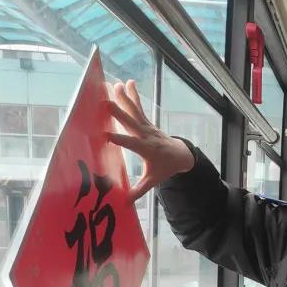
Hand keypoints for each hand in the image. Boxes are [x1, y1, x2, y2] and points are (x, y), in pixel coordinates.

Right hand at [106, 80, 193, 201]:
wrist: (181, 156)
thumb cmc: (165, 168)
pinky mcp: (147, 122)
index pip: (131, 144)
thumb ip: (139, 191)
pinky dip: (132, 95)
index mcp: (146, 150)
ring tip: (114, 85)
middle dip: (119, 113)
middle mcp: (146, 135)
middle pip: (131, 123)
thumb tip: (124, 204)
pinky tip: (127, 82)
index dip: (119, 139)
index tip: (105, 135)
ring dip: (124, 98)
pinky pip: (139, 107)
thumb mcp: (153, 180)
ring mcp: (147, 127)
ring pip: (135, 111)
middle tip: (106, 102)